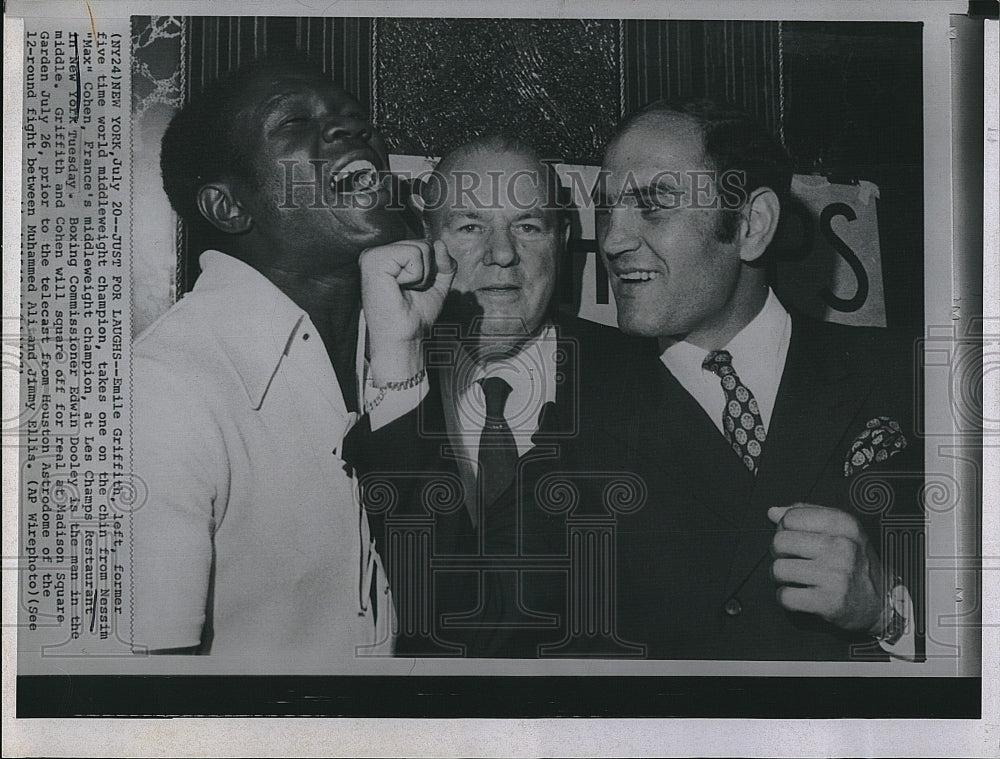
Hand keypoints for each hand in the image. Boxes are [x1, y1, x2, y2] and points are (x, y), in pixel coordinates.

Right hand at [360, 239, 454, 381]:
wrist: (405, 337)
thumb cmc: (415, 315)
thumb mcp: (437, 284)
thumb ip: (443, 263)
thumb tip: (440, 243)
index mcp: (388, 257)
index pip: (423, 245)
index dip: (431, 268)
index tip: (416, 289)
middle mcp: (378, 253)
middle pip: (424, 244)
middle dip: (427, 271)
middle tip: (409, 291)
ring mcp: (373, 255)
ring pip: (421, 247)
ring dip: (421, 275)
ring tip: (403, 290)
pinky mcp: (374, 259)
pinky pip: (413, 253)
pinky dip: (415, 275)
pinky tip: (399, 287)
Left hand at [768, 503, 883, 633]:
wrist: (883, 602)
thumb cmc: (855, 563)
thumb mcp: (841, 531)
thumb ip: (807, 515)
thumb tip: (772, 512)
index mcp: (844, 525)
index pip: (791, 517)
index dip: (785, 529)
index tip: (795, 539)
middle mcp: (841, 547)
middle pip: (780, 542)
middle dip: (779, 553)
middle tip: (793, 560)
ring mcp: (835, 575)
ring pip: (778, 569)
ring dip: (781, 577)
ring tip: (796, 577)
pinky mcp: (829, 602)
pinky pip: (785, 596)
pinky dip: (786, 598)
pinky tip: (801, 594)